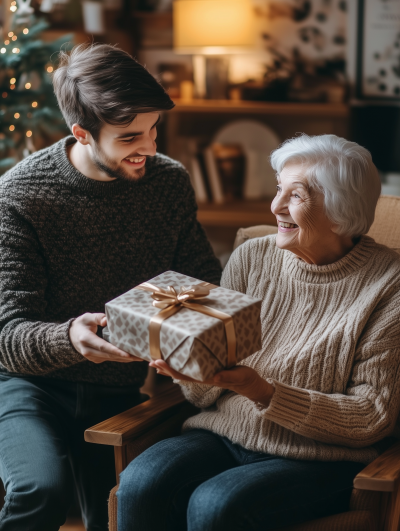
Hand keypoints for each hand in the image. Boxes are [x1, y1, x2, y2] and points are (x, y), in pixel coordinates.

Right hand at [69, 313, 142, 363]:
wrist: (71, 337)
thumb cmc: (81, 325)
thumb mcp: (87, 318)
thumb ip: (97, 317)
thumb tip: (107, 321)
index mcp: (85, 339)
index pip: (103, 346)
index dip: (116, 351)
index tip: (128, 354)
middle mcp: (88, 351)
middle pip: (109, 355)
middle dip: (125, 357)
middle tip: (140, 356)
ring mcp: (92, 357)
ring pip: (111, 358)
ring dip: (125, 359)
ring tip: (140, 357)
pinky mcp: (96, 359)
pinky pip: (110, 359)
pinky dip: (120, 358)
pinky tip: (132, 357)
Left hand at [149, 360, 274, 406]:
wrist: (252, 385)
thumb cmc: (246, 380)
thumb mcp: (239, 376)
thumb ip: (227, 376)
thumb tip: (214, 377)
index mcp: (207, 379)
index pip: (184, 375)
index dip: (169, 370)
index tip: (158, 363)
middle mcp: (203, 377)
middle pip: (179, 374)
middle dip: (164, 368)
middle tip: (151, 360)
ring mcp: (205, 374)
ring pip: (183, 371)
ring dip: (169, 366)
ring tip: (156, 360)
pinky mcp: (210, 369)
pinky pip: (191, 367)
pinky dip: (180, 363)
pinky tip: (175, 359)